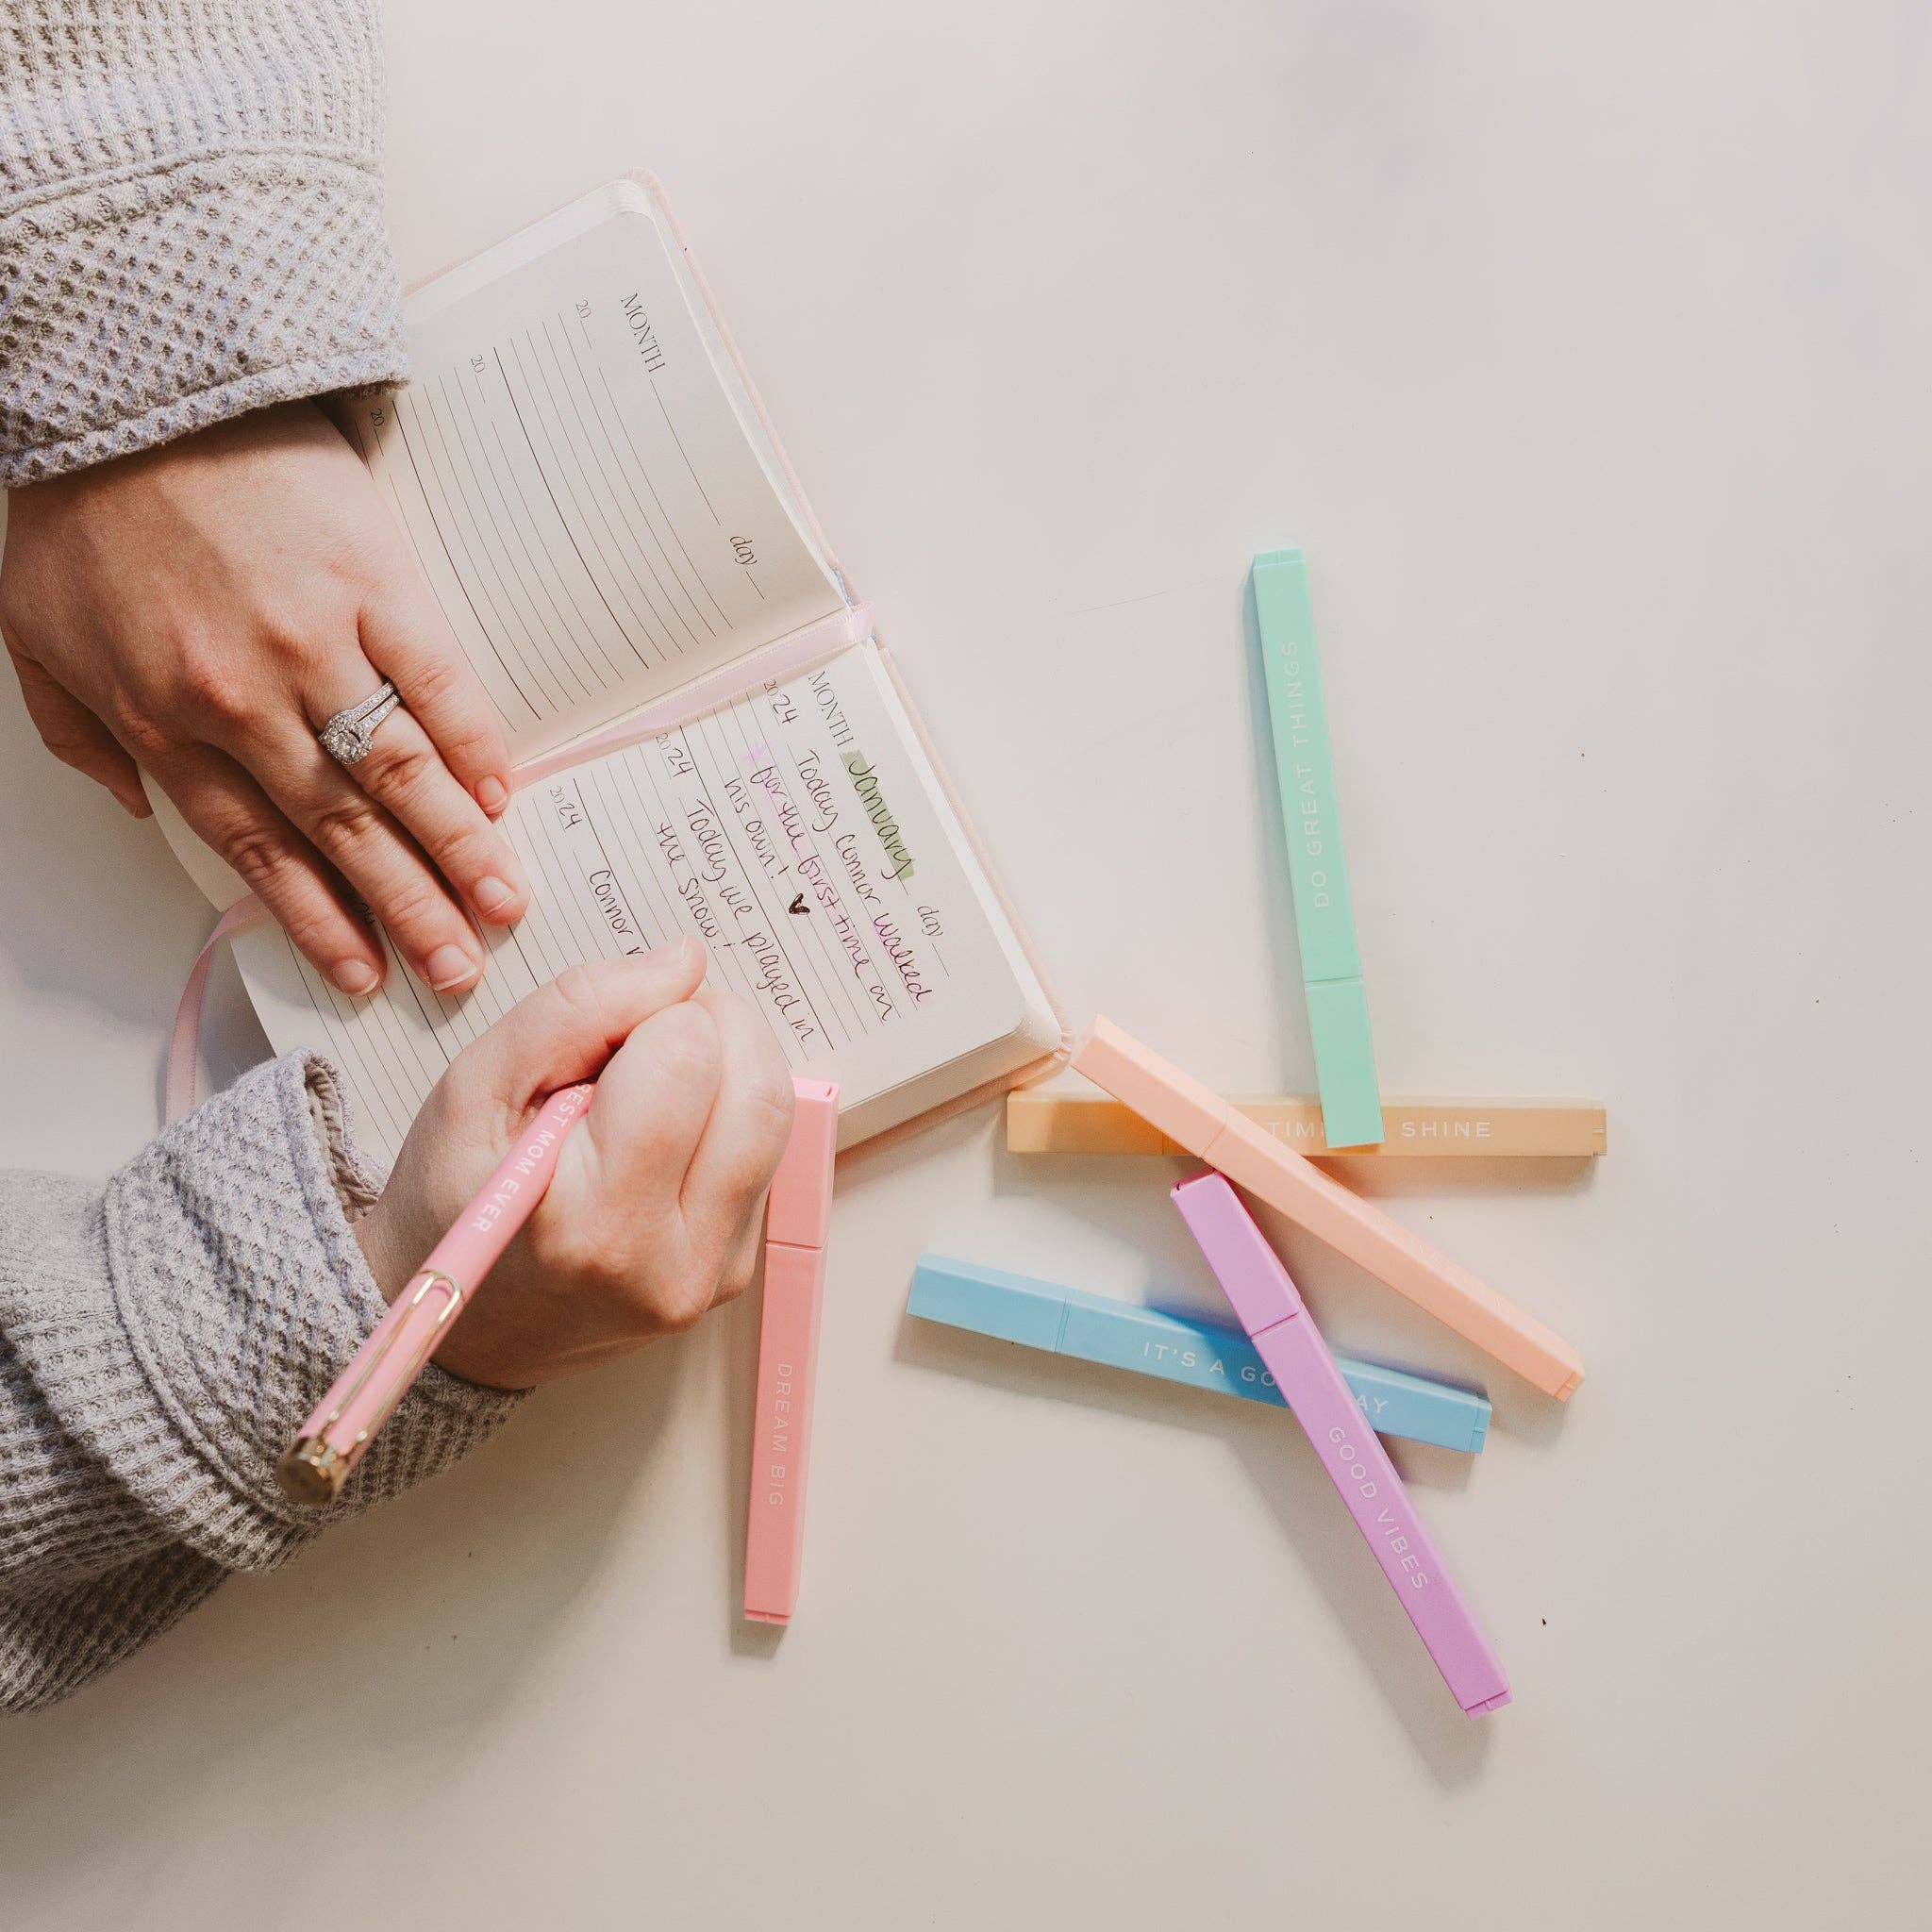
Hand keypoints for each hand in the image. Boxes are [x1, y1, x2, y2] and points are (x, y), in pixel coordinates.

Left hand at [0, 399, 528, 996]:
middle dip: (408, 912)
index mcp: (167, 720)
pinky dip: (473, 744)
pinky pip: (437, 681)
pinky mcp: (375, 582)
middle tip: (458, 972)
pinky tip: (501, 795)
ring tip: (504, 905)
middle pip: (344, 831)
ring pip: (399, 774)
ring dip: (457, 851)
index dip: (319, 919)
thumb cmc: (81, 503)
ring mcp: (319, 642)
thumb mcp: (35, 634)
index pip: (260, 849)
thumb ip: (82, 736)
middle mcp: (248, 699)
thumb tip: (147, 810)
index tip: (366, 971)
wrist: (130, 380)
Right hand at [355, 943, 796, 1389]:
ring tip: (649, 1083)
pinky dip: (725, 1119)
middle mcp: (669, 1259)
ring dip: (727, 1069)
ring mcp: (713, 1273)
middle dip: (708, 1029)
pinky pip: (766, 1157)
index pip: (685, 1055)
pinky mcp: (736, 1271)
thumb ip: (575, 1008)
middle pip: (757, 1086)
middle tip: (639, 1041)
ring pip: (776, 1116)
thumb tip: (682, 961)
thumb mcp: (475, 1087)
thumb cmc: (453, 1202)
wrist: (462, 1327)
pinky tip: (663, 1133)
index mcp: (593, 1220)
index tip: (597, 1044)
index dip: (646, 1016)